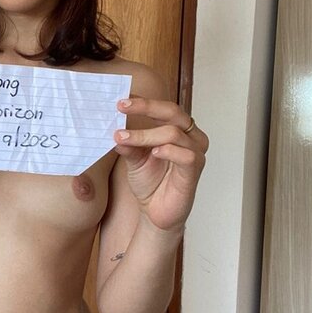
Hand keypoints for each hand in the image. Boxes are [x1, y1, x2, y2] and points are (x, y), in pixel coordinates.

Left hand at [113, 96, 207, 232]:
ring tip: (123, 137)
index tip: (121, 99)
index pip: (163, 108)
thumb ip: (129, 143)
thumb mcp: (134, 158)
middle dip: (146, 107)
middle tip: (122, 107)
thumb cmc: (150, 182)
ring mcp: (195, 153)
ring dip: (145, 134)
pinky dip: (168, 151)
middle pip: (172, 112)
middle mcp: (190, 137)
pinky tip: (153, 153)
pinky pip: (187, 155)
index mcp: (178, 129)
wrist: (155, 212)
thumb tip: (116, 128)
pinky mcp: (195, 171)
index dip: (143, 101)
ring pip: (173, 133)